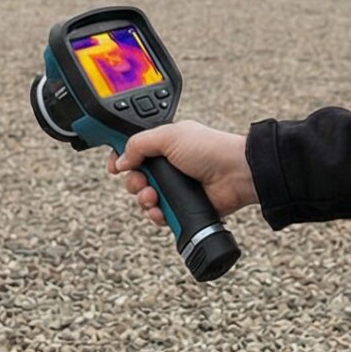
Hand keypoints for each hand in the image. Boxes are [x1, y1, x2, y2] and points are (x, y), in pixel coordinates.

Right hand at [109, 121, 255, 221]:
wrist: (235, 173)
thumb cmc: (209, 149)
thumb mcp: (169, 136)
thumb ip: (138, 144)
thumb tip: (121, 160)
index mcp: (163, 145)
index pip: (132, 151)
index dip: (120, 159)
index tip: (115, 167)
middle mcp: (167, 167)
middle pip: (134, 178)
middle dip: (133, 182)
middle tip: (143, 182)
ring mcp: (174, 188)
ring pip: (144, 199)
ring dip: (144, 200)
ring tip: (154, 197)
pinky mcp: (180, 207)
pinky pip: (158, 215)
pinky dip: (156, 215)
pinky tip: (161, 211)